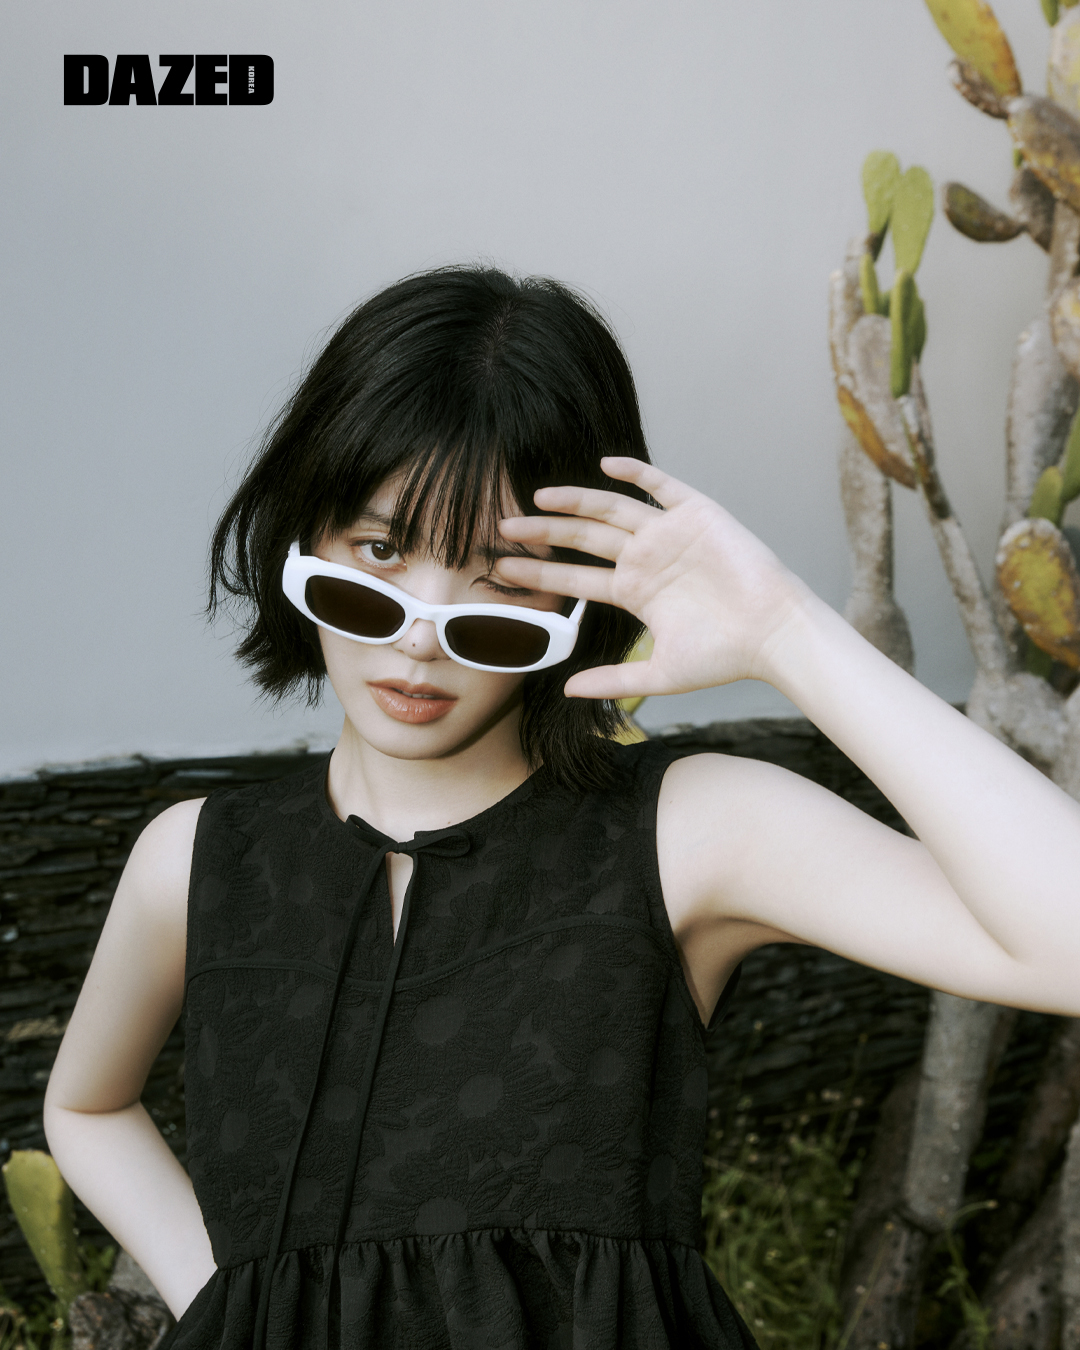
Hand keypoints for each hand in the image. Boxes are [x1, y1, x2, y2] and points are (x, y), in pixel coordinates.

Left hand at [495, 457, 813, 699]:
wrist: (773, 634)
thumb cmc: (723, 655)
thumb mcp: (659, 674)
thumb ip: (613, 680)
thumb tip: (567, 691)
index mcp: (635, 592)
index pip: (576, 577)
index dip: (539, 572)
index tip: (503, 569)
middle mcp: (646, 558)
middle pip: (583, 539)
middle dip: (543, 533)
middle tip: (503, 527)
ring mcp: (669, 534)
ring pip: (611, 509)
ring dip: (576, 501)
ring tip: (538, 497)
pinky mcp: (697, 514)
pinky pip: (661, 486)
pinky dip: (636, 472)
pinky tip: (606, 463)